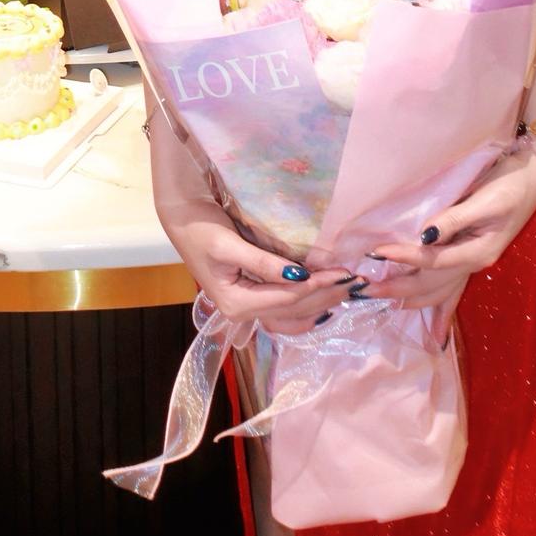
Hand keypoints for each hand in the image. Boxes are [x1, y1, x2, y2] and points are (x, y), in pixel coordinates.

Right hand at [166, 201, 353, 335]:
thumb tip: (300, 276)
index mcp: (236, 303)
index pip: (288, 297)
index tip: (344, 272)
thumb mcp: (230, 244)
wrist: (180, 220)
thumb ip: (264, 263)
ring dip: (320, 305)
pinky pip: (283, 313)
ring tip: (346, 292)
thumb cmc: (201, 228)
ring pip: (291, 316)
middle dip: (327, 296)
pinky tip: (322, 305)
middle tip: (356, 281)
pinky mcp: (250, 299)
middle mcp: (242, 313)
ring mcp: (246, 309)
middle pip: (293, 310)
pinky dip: (305, 310)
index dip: (318, 286)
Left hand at [369, 151, 535, 308]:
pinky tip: (410, 303)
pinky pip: (444, 285)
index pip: (432, 261)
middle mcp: (473, 263)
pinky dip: (425, 296)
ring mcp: (471, 262)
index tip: (376, 253)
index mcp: (478, 252)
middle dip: (397, 290)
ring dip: (407, 296)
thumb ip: (455, 218)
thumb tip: (425, 235)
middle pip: (430, 285)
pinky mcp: (468, 254)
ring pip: (436, 290)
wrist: (532, 178)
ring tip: (379, 297)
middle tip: (364, 289)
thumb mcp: (486, 200)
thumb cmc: (510, 185)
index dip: (403, 258)